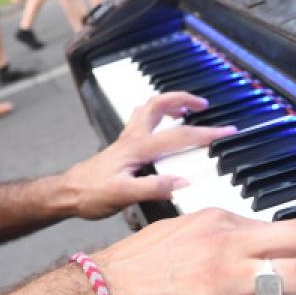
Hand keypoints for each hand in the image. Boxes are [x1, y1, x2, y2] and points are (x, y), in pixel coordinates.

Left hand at [61, 92, 233, 219]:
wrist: (68, 193)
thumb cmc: (91, 194)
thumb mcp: (123, 196)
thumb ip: (153, 188)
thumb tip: (183, 182)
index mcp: (137, 148)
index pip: (178, 136)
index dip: (206, 133)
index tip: (227, 131)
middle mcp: (132, 138)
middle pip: (159, 104)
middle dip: (183, 99)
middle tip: (203, 104)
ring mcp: (127, 139)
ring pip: (149, 108)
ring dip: (170, 102)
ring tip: (188, 107)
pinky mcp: (123, 146)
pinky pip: (143, 119)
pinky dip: (158, 113)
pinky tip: (165, 124)